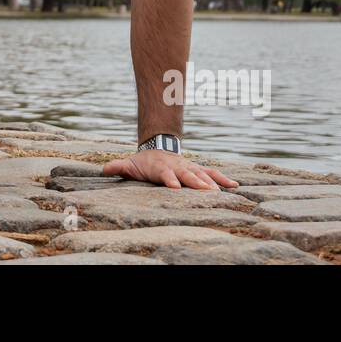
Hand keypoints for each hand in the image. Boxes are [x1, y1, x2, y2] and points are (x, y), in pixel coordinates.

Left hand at [102, 150, 239, 189]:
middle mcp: (178, 167)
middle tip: (206, 193)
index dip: (170, 180)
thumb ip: (119, 167)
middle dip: (196, 183)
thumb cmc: (143, 163)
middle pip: (188, 175)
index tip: (175, 188)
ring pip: (202, 174)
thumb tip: (104, 169)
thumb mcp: (130, 164)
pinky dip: (223, 179)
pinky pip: (212, 173)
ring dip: (212, 183)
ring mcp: (189, 167)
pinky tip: (235, 186)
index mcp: (161, 168)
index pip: (166, 175)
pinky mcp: (198, 170)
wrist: (157, 148)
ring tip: (223, 192)